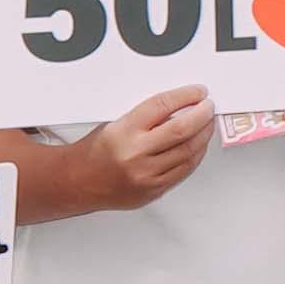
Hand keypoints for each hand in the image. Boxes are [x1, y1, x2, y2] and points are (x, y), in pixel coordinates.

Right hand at [92, 90, 217, 211]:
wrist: (75, 182)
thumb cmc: (94, 152)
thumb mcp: (116, 124)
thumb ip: (148, 117)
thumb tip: (183, 106)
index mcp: (124, 132)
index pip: (163, 106)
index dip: (186, 96)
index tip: (198, 92)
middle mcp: (135, 154)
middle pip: (182, 129)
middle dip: (202, 115)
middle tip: (208, 107)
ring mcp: (145, 175)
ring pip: (188, 152)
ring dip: (204, 135)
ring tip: (207, 124)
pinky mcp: (152, 191)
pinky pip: (183, 171)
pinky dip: (195, 155)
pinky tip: (198, 146)